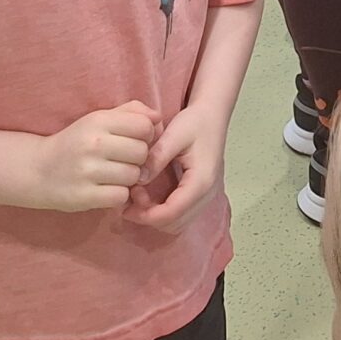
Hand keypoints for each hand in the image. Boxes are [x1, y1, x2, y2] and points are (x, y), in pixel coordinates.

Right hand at [26, 102, 156, 212]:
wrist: (38, 169)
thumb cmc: (76, 142)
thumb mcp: (98, 119)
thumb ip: (130, 112)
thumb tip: (158, 117)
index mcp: (98, 121)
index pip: (144, 126)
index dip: (146, 136)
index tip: (135, 141)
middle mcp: (93, 144)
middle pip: (142, 153)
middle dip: (138, 159)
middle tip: (123, 161)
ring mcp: (87, 171)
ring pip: (133, 176)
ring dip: (129, 179)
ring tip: (113, 175)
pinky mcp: (84, 196)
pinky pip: (121, 196)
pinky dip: (118, 195)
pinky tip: (106, 189)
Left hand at [127, 105, 226, 229]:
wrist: (213, 115)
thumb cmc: (196, 122)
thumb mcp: (175, 134)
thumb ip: (157, 157)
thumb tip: (138, 180)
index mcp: (201, 181)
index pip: (172, 213)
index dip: (146, 216)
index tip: (127, 205)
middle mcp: (206, 195)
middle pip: (174, 224)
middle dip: (149, 217)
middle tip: (132, 195)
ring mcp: (205, 197)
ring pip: (177, 223)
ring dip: (155, 216)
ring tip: (139, 194)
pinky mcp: (200, 195)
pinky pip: (180, 215)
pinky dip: (163, 212)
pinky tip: (150, 195)